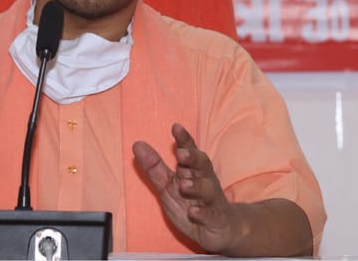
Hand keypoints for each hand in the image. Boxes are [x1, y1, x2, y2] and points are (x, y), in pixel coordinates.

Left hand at [133, 123, 237, 253]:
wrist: (219, 231)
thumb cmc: (191, 203)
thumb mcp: (168, 185)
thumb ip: (154, 167)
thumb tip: (137, 144)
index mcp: (193, 171)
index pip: (190, 151)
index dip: (184, 139)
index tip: (176, 127)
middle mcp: (205, 181)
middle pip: (202, 165)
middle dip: (193, 158)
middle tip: (181, 153)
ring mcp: (212, 201)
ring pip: (207, 190)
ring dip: (196, 187)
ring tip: (184, 185)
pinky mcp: (216, 220)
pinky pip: (211, 216)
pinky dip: (202, 214)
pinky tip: (193, 212)